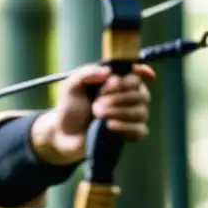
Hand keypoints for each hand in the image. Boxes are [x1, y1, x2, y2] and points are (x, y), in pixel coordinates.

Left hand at [31, 62, 154, 163]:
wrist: (64, 134)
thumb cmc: (70, 108)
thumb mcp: (71, 86)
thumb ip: (86, 73)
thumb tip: (109, 72)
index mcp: (119, 83)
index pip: (137, 77)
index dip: (127, 80)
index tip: (111, 84)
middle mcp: (129, 98)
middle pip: (142, 95)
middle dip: (119, 98)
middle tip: (97, 104)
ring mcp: (131, 117)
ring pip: (142, 112)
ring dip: (119, 113)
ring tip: (98, 115)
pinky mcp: (129, 135)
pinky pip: (140, 131)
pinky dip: (126, 127)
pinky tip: (109, 126)